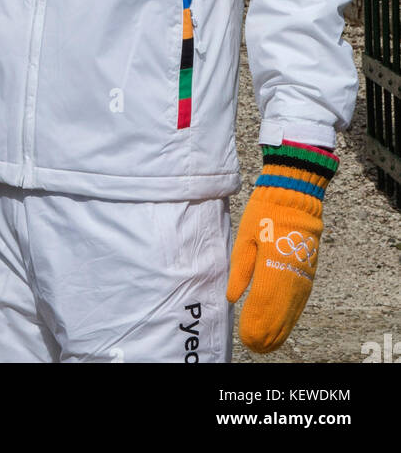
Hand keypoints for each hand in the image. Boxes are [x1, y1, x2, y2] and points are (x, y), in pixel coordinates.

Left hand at [226, 140, 336, 353]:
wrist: (294, 195)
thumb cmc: (264, 213)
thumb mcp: (244, 237)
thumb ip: (240, 269)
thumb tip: (232, 298)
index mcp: (272, 265)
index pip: (262, 305)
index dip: (254, 324)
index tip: (245, 337)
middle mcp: (290, 274)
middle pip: (279, 313)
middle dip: (266, 332)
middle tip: (254, 346)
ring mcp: (303, 274)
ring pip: (292, 310)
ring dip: (281, 328)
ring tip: (268, 343)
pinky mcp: (309, 271)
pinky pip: (300, 301)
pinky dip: (292, 316)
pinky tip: (285, 325)